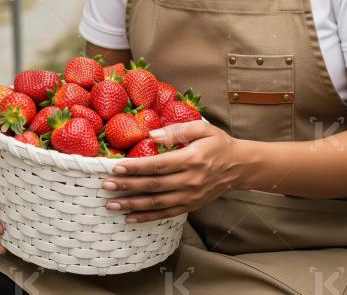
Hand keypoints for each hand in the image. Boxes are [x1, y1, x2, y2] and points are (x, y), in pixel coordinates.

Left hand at [101, 121, 244, 222]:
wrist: (240, 166)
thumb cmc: (219, 144)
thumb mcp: (203, 128)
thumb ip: (177, 130)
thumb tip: (152, 134)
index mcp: (192, 159)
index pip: (158, 164)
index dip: (137, 167)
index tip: (117, 166)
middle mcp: (190, 181)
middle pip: (153, 185)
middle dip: (127, 186)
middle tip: (106, 185)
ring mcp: (190, 196)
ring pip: (156, 203)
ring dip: (132, 204)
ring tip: (111, 204)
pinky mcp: (191, 205)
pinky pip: (165, 214)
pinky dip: (147, 217)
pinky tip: (130, 217)